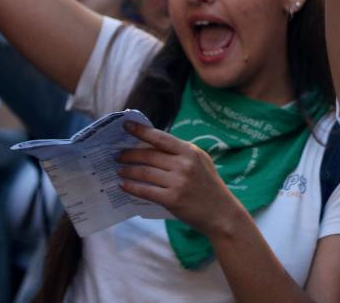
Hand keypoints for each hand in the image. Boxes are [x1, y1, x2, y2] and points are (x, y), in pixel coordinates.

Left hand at [119, 122, 243, 238]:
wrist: (221, 212)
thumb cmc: (208, 186)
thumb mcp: (200, 162)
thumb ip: (180, 153)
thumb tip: (151, 146)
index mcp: (190, 151)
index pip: (161, 138)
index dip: (141, 131)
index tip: (126, 126)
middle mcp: (184, 164)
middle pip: (149, 155)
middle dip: (129, 154)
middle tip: (117, 155)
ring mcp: (178, 182)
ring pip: (144, 173)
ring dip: (128, 171)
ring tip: (119, 170)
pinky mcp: (172, 199)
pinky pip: (145, 191)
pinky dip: (132, 187)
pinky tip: (124, 185)